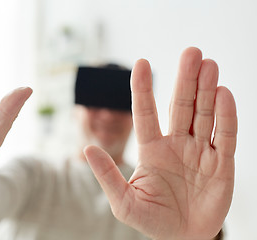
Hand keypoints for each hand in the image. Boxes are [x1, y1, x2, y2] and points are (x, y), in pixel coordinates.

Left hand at [84, 47, 236, 239]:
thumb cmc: (151, 220)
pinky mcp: (221, 164)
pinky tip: (223, 94)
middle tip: (191, 53)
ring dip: (207, 90)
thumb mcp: (123, 202)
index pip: (145, 113)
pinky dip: (225, 116)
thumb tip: (87, 149)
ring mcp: (200, 152)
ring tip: (208, 65)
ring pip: (204, 114)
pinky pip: (225, 136)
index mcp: (151, 149)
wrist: (183, 239)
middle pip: (180, 106)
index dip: (143, 89)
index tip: (140, 62)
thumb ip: (107, 175)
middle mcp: (176, 144)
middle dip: (185, 80)